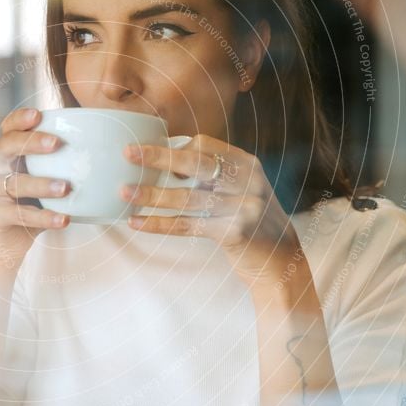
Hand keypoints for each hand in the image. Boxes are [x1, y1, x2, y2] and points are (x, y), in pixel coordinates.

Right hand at [0, 108, 70, 268]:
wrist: (7, 242)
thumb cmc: (32, 204)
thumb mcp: (43, 180)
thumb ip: (62, 166)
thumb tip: (107, 153)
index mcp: (7, 155)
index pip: (8, 129)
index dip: (20, 119)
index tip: (38, 114)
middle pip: (6, 147)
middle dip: (31, 142)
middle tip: (56, 143)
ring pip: (15, 184)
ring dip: (41, 184)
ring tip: (66, 188)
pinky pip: (22, 216)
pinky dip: (44, 217)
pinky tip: (63, 219)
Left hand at [121, 134, 300, 289]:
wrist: (281, 260)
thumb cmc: (250, 221)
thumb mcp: (240, 189)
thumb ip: (213, 176)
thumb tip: (165, 166)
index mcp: (246, 164)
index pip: (205, 145)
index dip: (173, 148)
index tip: (146, 151)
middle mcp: (247, 181)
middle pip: (195, 164)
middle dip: (158, 158)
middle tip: (129, 154)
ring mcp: (242, 206)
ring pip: (186, 198)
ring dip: (151, 195)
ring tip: (124, 193)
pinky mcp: (233, 232)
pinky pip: (186, 225)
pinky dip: (158, 224)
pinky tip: (136, 222)